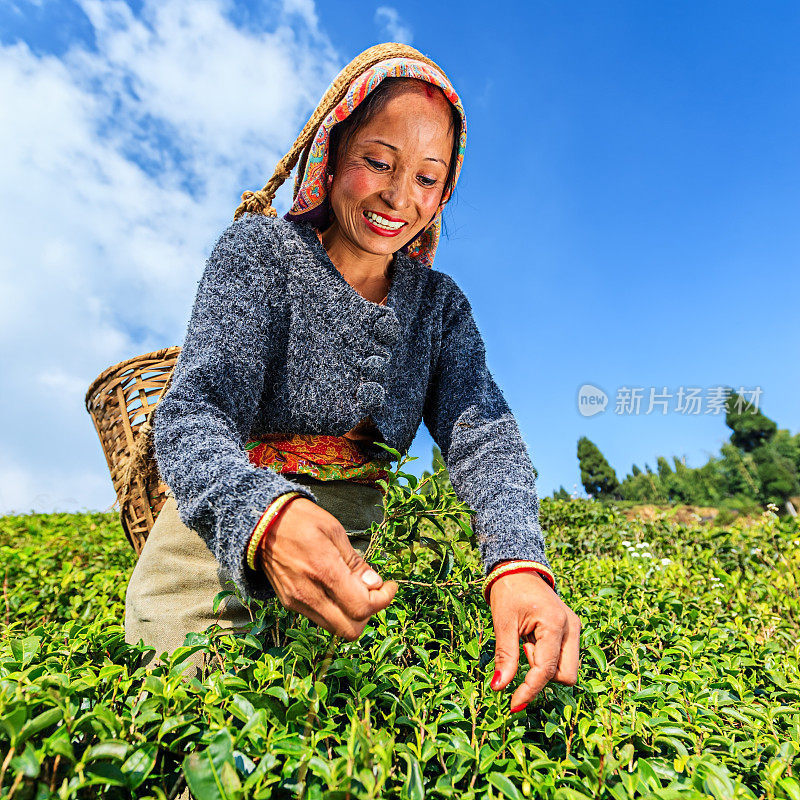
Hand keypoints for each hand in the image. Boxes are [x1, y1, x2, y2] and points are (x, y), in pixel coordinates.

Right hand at [257, 497, 397, 640]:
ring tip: (354, 588)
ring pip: (334, 628)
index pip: (361, 608)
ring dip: (351, 614)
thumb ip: (355, 562)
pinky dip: (335, 610)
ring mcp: (296, 602)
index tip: (390, 586)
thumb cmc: (301, 520)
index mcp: (323, 571)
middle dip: (368, 613)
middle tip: (373, 591)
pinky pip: (320, 618)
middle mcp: (308, 594)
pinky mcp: (289, 603)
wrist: (261, 523)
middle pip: (350, 630)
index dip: (383, 601)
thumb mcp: (334, 531)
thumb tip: (375, 584)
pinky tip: (336, 588)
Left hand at [488, 570, 580, 712]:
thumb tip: (499, 688)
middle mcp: (572, 628)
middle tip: (523, 650)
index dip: (529, 691)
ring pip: (566, 669)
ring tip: (527, 641)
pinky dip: (547, 657)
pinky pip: (563, 657)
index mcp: (556, 624)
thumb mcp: (503, 623)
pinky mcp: (571, 630)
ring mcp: (574, 629)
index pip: (546, 671)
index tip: (513, 705)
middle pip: (565, 676)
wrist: (518, 569)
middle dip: (542, 674)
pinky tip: (533, 639)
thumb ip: (505, 657)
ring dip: (544, 665)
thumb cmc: (508, 592)